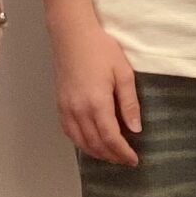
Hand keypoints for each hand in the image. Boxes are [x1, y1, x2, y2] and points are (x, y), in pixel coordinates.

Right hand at [53, 17, 141, 165]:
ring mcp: (66, 109)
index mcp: (97, 103)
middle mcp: (79, 110)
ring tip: (111, 156)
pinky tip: (90, 143)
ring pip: (81, 142)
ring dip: (97, 153)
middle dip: (112, 156)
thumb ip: (129, 103)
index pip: (111, 138)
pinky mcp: (60, 105)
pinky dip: (81, 143)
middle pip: (95, 144)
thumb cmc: (100, 50)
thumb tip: (135, 128)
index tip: (134, 160)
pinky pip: (69, 132)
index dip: (123, 153)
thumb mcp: (123, 73)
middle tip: (125, 161)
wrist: (72, 36)